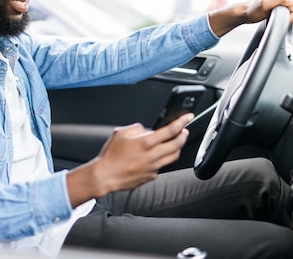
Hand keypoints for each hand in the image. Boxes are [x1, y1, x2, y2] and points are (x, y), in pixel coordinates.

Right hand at [66, 114, 192, 205]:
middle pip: (177, 144)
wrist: (105, 176)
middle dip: (184, 135)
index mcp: (145, 142)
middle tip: (185, 130)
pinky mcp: (151, 176)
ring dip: (177, 147)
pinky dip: (162, 159)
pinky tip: (158, 156)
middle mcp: (152, 155)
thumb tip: (146, 130)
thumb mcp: (120, 133)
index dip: (182, 122)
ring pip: (173, 156)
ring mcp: (153, 167)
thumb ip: (136, 128)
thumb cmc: (110, 156)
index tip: (188, 117)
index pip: (170, 130)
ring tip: (176, 142)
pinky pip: (162, 166)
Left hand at [208, 0, 292, 36]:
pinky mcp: (279, 7)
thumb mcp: (265, 4)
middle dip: (289, 17)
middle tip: (277, 19)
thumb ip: (280, 0)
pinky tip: (276, 19)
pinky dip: (285, 18)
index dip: (290, 15)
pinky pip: (288, 14)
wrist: (244, 14)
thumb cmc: (252, 10)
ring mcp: (282, 1)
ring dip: (287, 18)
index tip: (281, 19)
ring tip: (275, 19)